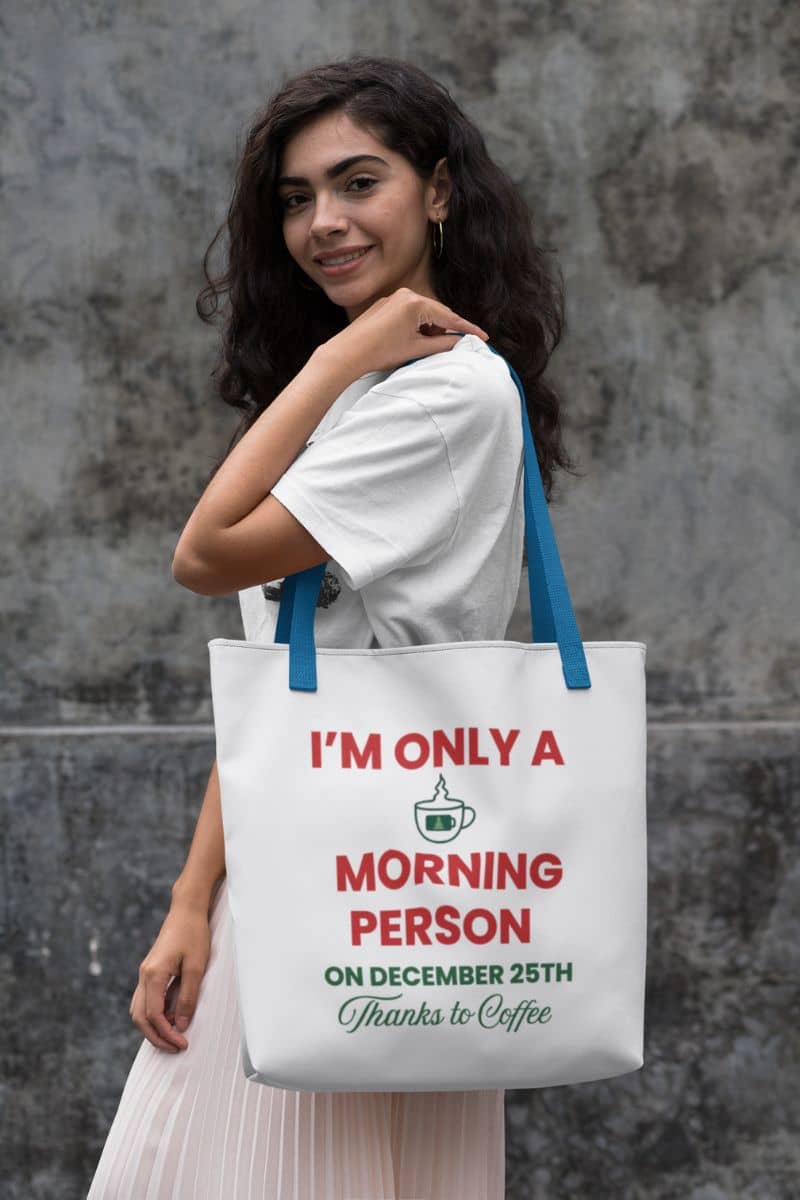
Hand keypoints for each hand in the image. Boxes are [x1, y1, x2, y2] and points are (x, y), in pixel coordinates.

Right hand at [129, 899, 211, 1052]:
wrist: (187, 910)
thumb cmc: (194, 934)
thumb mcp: (197, 966)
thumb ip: (188, 996)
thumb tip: (181, 1025)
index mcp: (154, 974)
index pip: (153, 1015)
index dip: (166, 1034)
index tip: (182, 1043)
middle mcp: (144, 975)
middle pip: (140, 1017)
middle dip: (156, 1037)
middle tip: (176, 1048)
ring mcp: (145, 973)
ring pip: (139, 1010)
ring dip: (152, 1028)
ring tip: (173, 1037)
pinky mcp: (150, 971)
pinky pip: (145, 1000)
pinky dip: (154, 1015)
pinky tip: (171, 1019)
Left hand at [321, 287, 489, 377]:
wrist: (347, 353)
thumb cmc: (380, 352)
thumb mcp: (416, 350)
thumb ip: (442, 345)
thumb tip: (459, 343)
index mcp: (416, 303)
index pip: (449, 318)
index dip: (467, 329)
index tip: (483, 337)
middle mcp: (406, 294)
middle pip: (437, 313)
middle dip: (447, 330)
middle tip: (458, 346)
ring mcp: (394, 298)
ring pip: (424, 313)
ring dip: (431, 329)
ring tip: (429, 347)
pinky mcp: (385, 305)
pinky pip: (410, 313)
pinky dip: (418, 325)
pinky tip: (415, 340)